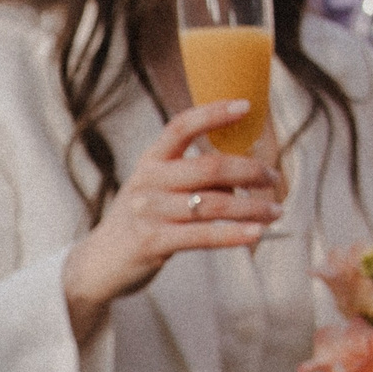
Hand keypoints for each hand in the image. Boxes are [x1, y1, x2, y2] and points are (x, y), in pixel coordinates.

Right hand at [61, 98, 281, 344]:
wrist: (97, 265)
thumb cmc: (139, 224)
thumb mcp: (157, 191)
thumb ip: (193, 179)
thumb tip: (244, 177)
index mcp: (150, 161)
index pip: (181, 126)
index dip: (213, 113)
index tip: (245, 106)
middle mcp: (148, 181)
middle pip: (209, 167)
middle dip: (250, 171)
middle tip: (274, 178)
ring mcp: (149, 212)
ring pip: (213, 204)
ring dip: (252, 208)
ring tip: (275, 211)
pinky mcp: (152, 243)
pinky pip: (203, 236)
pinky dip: (234, 235)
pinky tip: (255, 235)